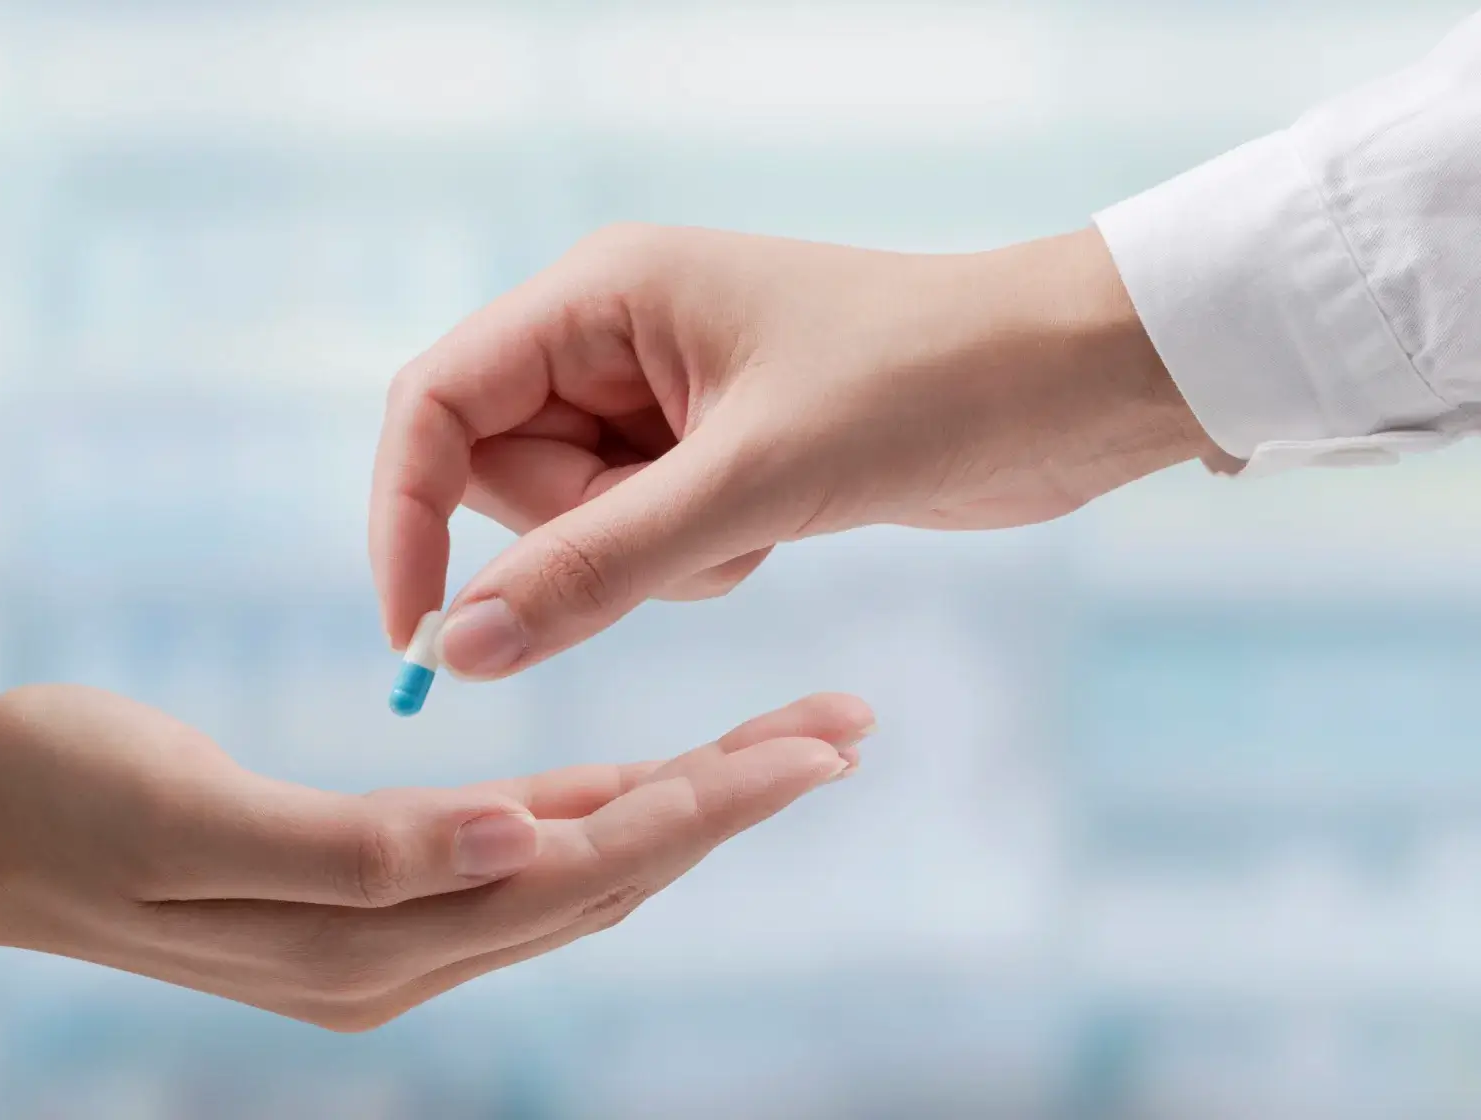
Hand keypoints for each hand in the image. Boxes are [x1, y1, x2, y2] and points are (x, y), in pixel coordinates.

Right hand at [0, 685, 869, 1030]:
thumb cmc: (56, 796)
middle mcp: (399, 952)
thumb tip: (522, 842)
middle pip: (610, 874)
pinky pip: (508, 858)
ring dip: (684, 805)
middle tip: (848, 728)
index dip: (710, 803)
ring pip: (575, 868)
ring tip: (784, 742)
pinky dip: (592, 813)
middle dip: (734, 800)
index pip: (585, 867)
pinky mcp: (355, 890)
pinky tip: (640, 777)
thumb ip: (360, 849)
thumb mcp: (193, 816)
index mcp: (374, 937)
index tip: (817, 746)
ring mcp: (380, 931)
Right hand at [371, 225, 1220, 678]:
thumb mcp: (751, 485)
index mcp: (599, 293)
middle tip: (689, 537)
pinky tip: (781, 526)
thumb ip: (596, 567)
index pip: (435, 403)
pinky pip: (638, 538)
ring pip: (569, 518)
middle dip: (573, 538)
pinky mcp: (707, 451)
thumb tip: (461, 647)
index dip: (407, 517)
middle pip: (498, 472)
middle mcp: (611, 334)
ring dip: (646, 560)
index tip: (423, 634)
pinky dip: (694, 562)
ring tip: (758, 523)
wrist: (1072, 384)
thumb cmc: (926, 388)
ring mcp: (658, 395)